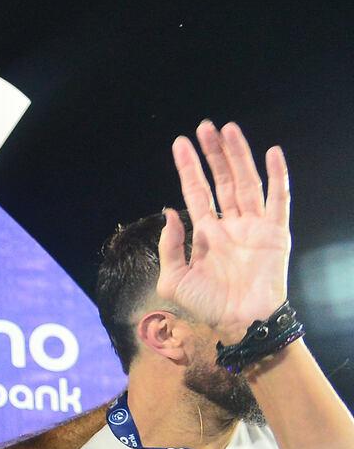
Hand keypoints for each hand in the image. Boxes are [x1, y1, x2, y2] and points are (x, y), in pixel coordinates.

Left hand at [161, 120, 291, 342]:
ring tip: (229, 130)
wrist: (239, 322)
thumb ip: (170, 246)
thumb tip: (170, 212)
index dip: (189, 168)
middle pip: (222, 179)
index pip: (196, 191)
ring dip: (238, 155)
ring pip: (247, 182)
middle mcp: (230, 224)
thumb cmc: (207, 305)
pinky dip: (277, 176)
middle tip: (205, 126)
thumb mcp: (174, 279)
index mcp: (206, 233)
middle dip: (213, 153)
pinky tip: (272, 153)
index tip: (180, 143)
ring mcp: (254, 226)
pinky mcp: (276, 232)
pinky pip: (278, 199)